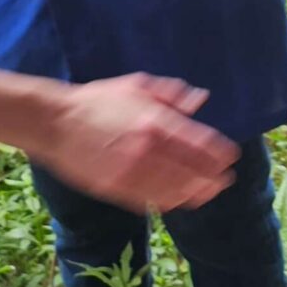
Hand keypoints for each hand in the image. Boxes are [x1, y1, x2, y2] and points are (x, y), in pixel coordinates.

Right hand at [35, 73, 240, 212]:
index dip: (219, 153)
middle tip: (225, 180)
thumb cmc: (97, 100)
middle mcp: (147, 149)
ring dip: (195, 193)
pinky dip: (169, 200)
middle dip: (213, 177)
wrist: (55, 122)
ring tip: (207, 193)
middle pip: (192, 171)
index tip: (230, 157)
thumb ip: (170, 93)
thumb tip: (200, 99)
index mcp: (155, 121)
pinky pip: (150, 200)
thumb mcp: (136, 86)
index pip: (199, 143)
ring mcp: (131, 172)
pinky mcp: (115, 188)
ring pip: (174, 190)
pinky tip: (179, 199)